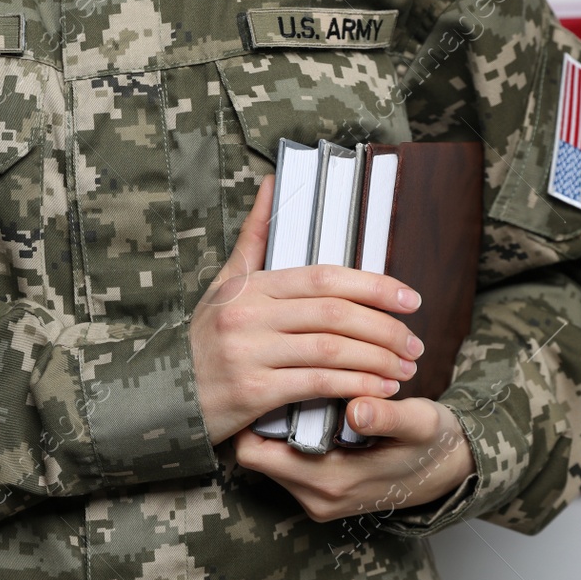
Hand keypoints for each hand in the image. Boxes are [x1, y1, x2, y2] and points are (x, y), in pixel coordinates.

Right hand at [189, 175, 425, 444]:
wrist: (166, 397)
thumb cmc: (205, 340)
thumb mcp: (225, 285)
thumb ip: (255, 238)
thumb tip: (273, 182)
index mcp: (249, 286)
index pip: (323, 277)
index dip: (373, 286)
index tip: (409, 298)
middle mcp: (248, 315)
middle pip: (334, 314)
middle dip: (384, 329)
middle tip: (414, 344)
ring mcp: (249, 353)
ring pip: (331, 350)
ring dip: (378, 360)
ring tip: (405, 368)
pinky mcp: (252, 392)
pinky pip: (317, 384)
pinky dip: (356, 386)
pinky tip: (378, 391)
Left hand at [233, 396, 476, 520]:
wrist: (451, 471)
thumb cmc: (433, 443)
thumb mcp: (419, 423)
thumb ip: (388, 417)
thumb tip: (358, 409)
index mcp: (332, 482)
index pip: (255, 453)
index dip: (252, 416)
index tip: (263, 381)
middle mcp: (317, 497)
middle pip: (256, 454)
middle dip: (262, 416)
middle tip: (276, 378)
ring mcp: (318, 497)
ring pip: (270, 457)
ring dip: (277, 425)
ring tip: (292, 389)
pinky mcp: (322, 491)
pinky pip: (288, 462)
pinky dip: (291, 435)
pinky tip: (308, 405)